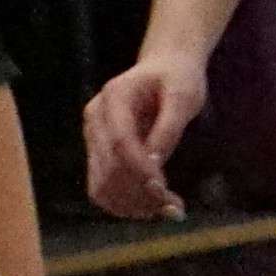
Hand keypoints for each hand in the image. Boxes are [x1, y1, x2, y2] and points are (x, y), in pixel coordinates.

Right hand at [83, 48, 203, 216]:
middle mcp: (95, 117)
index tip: (164, 190)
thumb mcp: (184, 96)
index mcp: (114, 96)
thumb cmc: (178, 77)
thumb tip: (154, 167)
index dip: (140, 170)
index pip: (120, 142)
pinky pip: (101, 185)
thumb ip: (168, 129)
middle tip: (174, 208)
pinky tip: (150, 206)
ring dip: (131, 204)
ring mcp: (92, 136)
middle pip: (108, 167)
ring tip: (166, 209)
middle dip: (139, 193)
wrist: (165, 66)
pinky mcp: (97, 151)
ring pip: (100, 183)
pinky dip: (123, 202)